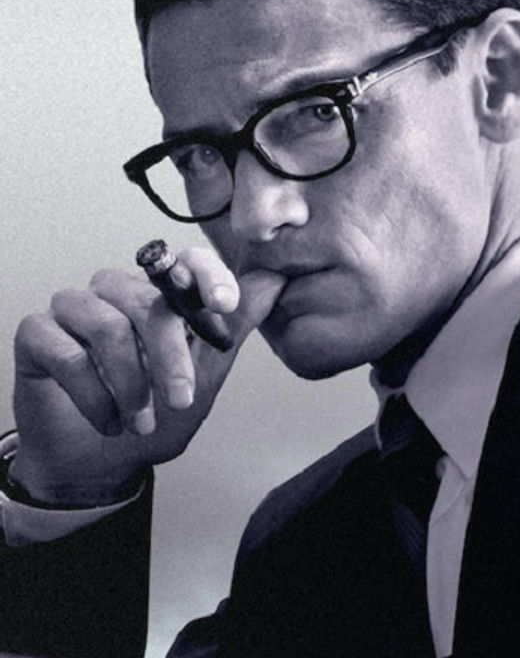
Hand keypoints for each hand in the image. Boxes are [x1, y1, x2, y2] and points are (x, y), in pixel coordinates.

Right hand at [9, 246, 284, 506]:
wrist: (101, 465)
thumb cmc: (154, 417)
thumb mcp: (205, 377)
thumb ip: (233, 328)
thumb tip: (275, 279)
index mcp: (159, 296)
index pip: (183, 262)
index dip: (207, 276)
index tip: (225, 304)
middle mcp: (115, 293)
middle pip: (145, 300)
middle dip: (170, 354)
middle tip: (180, 400)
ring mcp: (72, 310)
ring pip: (106, 325)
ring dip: (129, 382)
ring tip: (140, 421)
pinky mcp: (36, 335)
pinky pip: (66, 352)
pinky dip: (92, 394)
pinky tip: (107, 421)